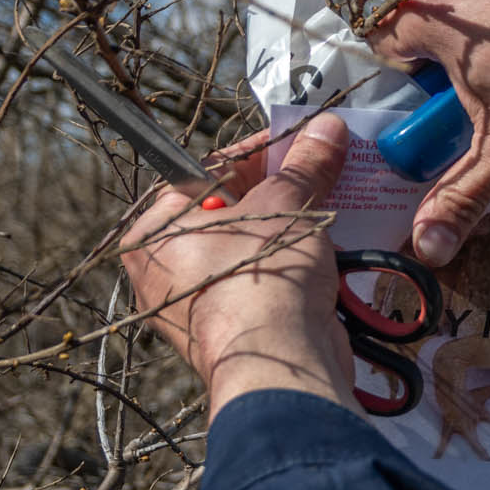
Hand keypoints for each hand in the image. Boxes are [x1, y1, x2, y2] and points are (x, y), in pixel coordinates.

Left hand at [121, 113, 356, 417]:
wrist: (280, 362)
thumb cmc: (259, 278)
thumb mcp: (287, 206)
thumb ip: (305, 165)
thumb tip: (326, 128)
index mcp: (154, 231)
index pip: (210, 172)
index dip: (264, 152)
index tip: (305, 141)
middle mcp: (166, 269)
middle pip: (234, 211)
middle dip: (285, 191)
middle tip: (325, 171)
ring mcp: (200, 304)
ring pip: (254, 248)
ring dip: (296, 228)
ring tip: (336, 206)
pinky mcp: (235, 329)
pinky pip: (266, 283)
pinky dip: (296, 267)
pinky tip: (333, 251)